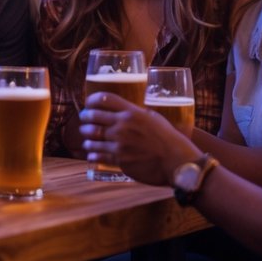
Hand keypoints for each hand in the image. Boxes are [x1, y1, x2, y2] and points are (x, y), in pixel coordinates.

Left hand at [78, 92, 199, 185]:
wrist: (176, 162)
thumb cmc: (169, 139)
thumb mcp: (153, 118)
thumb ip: (136, 114)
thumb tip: (125, 112)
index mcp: (131, 112)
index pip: (104, 99)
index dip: (92, 99)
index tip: (88, 103)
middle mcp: (122, 126)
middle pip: (93, 116)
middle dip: (85, 117)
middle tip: (84, 119)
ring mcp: (119, 144)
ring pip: (92, 137)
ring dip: (86, 137)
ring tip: (86, 139)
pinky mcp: (119, 160)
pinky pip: (98, 155)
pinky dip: (92, 153)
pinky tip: (91, 153)